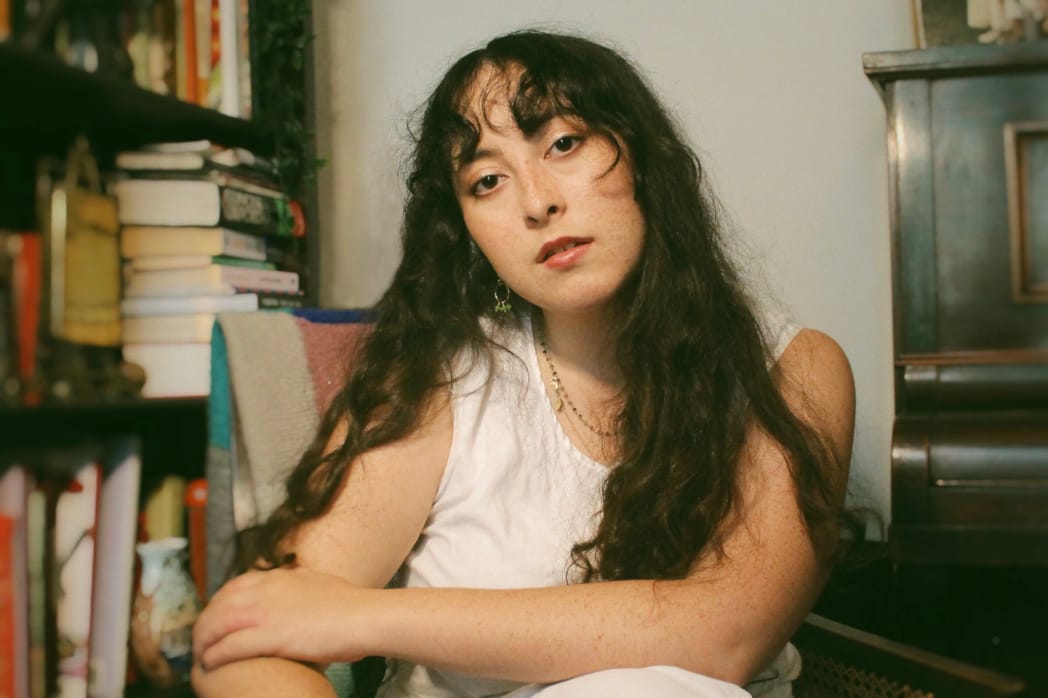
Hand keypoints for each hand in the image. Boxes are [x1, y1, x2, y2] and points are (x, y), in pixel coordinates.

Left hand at [192, 566, 373, 670]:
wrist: (365, 617)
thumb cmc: (350, 605)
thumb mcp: (317, 582)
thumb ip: (298, 583)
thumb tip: (295, 583)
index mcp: (277, 577)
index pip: (233, 587)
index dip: (218, 605)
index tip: (216, 620)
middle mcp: (266, 590)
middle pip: (218, 604)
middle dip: (204, 624)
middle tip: (201, 643)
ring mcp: (266, 612)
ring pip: (217, 624)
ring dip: (203, 641)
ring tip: (200, 657)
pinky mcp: (270, 636)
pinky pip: (230, 646)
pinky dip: (215, 655)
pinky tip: (210, 666)